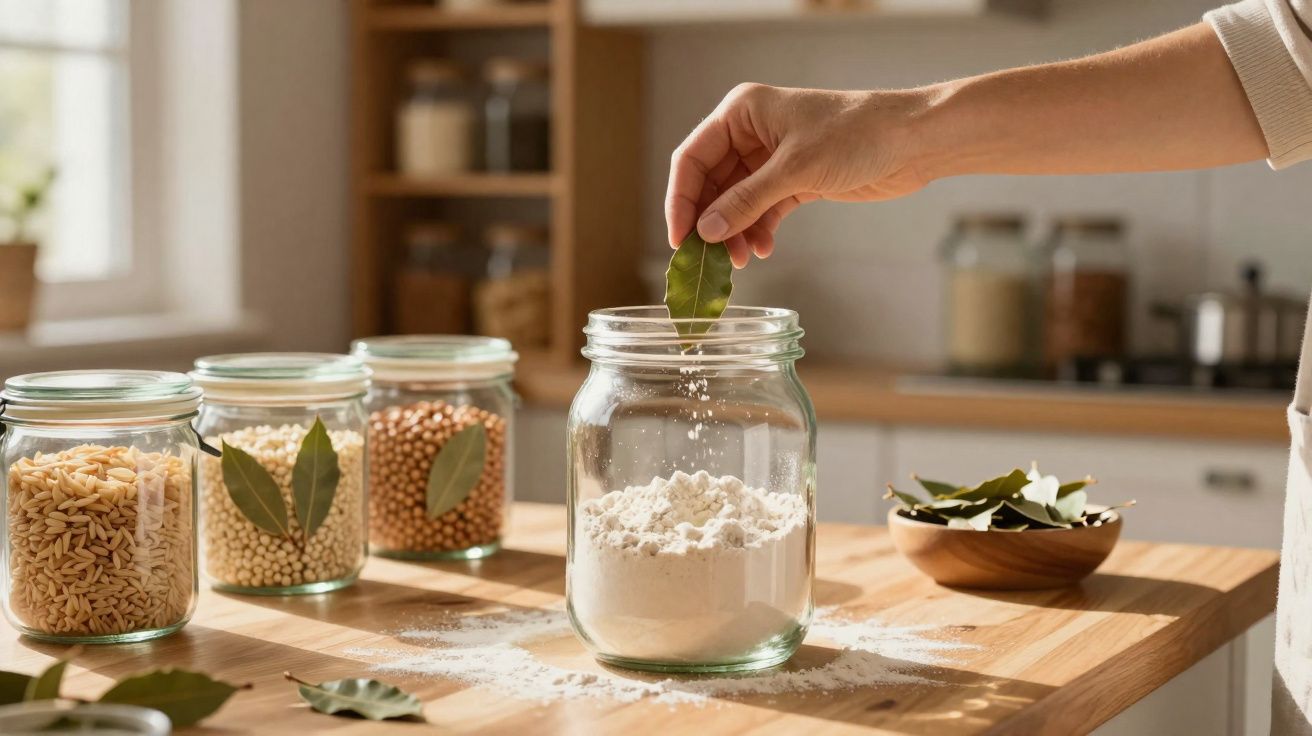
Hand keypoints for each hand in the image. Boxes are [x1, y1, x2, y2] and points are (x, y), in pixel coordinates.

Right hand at [665, 84, 930, 267]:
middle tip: (708, 260)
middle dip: (710, 222)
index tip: (680, 239)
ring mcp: (772, 158)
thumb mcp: (794, 169)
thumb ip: (746, 201)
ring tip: (739, 260)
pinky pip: (762, 210)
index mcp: (742, 112)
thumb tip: (706, 231)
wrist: (912, 142)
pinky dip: (758, 230)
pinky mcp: (794, 180)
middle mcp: (751, 132)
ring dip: (734, 232)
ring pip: (735, 202)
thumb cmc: (857, 134)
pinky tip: (762, 249)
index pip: (692, 158)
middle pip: (711, 184)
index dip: (681, 201)